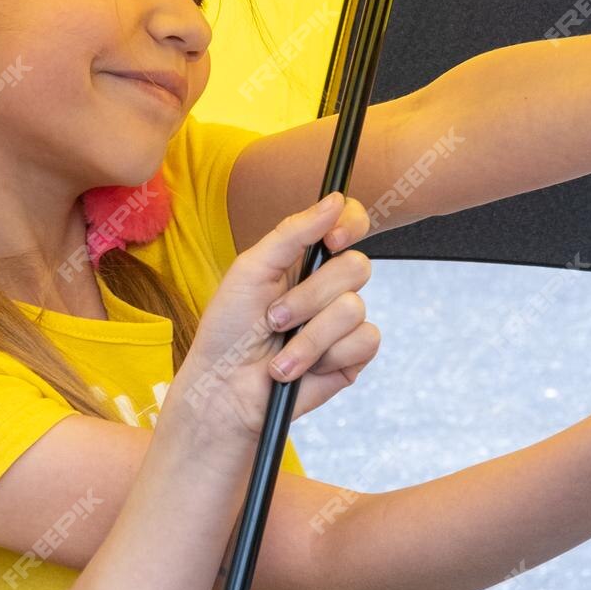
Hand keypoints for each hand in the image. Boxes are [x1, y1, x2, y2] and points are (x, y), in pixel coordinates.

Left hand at [164, 191, 379, 442]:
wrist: (225, 390)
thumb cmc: (229, 331)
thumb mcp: (251, 270)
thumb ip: (293, 232)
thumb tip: (335, 199)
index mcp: (306, 259)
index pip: (348, 224)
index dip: (351, 224)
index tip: (332, 240)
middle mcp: (329, 286)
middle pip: (357, 266)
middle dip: (309, 297)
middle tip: (274, 319)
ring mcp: (343, 323)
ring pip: (355, 308)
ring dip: (309, 336)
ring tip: (278, 355)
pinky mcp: (352, 357)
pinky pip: (365, 341)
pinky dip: (326, 356)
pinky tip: (301, 370)